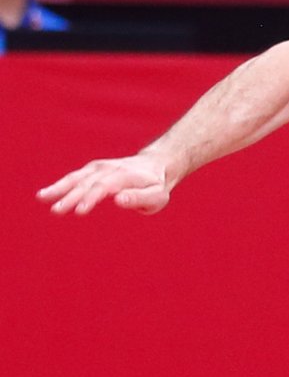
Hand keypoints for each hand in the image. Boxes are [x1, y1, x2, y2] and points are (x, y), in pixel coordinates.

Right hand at [37, 153, 173, 215]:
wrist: (156, 165)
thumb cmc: (156, 186)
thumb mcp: (157, 196)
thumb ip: (140, 198)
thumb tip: (119, 200)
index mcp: (126, 176)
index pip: (106, 186)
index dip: (92, 197)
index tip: (80, 210)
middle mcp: (110, 169)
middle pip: (88, 183)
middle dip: (72, 196)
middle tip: (57, 210)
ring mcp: (100, 167)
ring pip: (77, 178)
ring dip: (60, 188)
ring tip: (42, 197)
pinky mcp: (92, 169)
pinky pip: (74, 177)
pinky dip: (60, 185)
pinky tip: (45, 194)